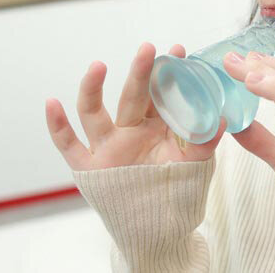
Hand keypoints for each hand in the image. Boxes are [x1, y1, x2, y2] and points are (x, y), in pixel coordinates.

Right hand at [45, 43, 226, 170]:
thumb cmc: (174, 188)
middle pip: (131, 97)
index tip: (179, 50)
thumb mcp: (194, 163)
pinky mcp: (89, 167)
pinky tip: (51, 102)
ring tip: (98, 65)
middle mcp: (129, 131)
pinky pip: (68, 145)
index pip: (160, 93)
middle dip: (139, 72)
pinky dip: (57, 125)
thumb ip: (205, 141)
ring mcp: (107, 147)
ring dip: (93, 88)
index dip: (168, 72)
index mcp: (155, 126)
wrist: (157, 226)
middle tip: (148, 48)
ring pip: (94, 113)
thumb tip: (223, 118)